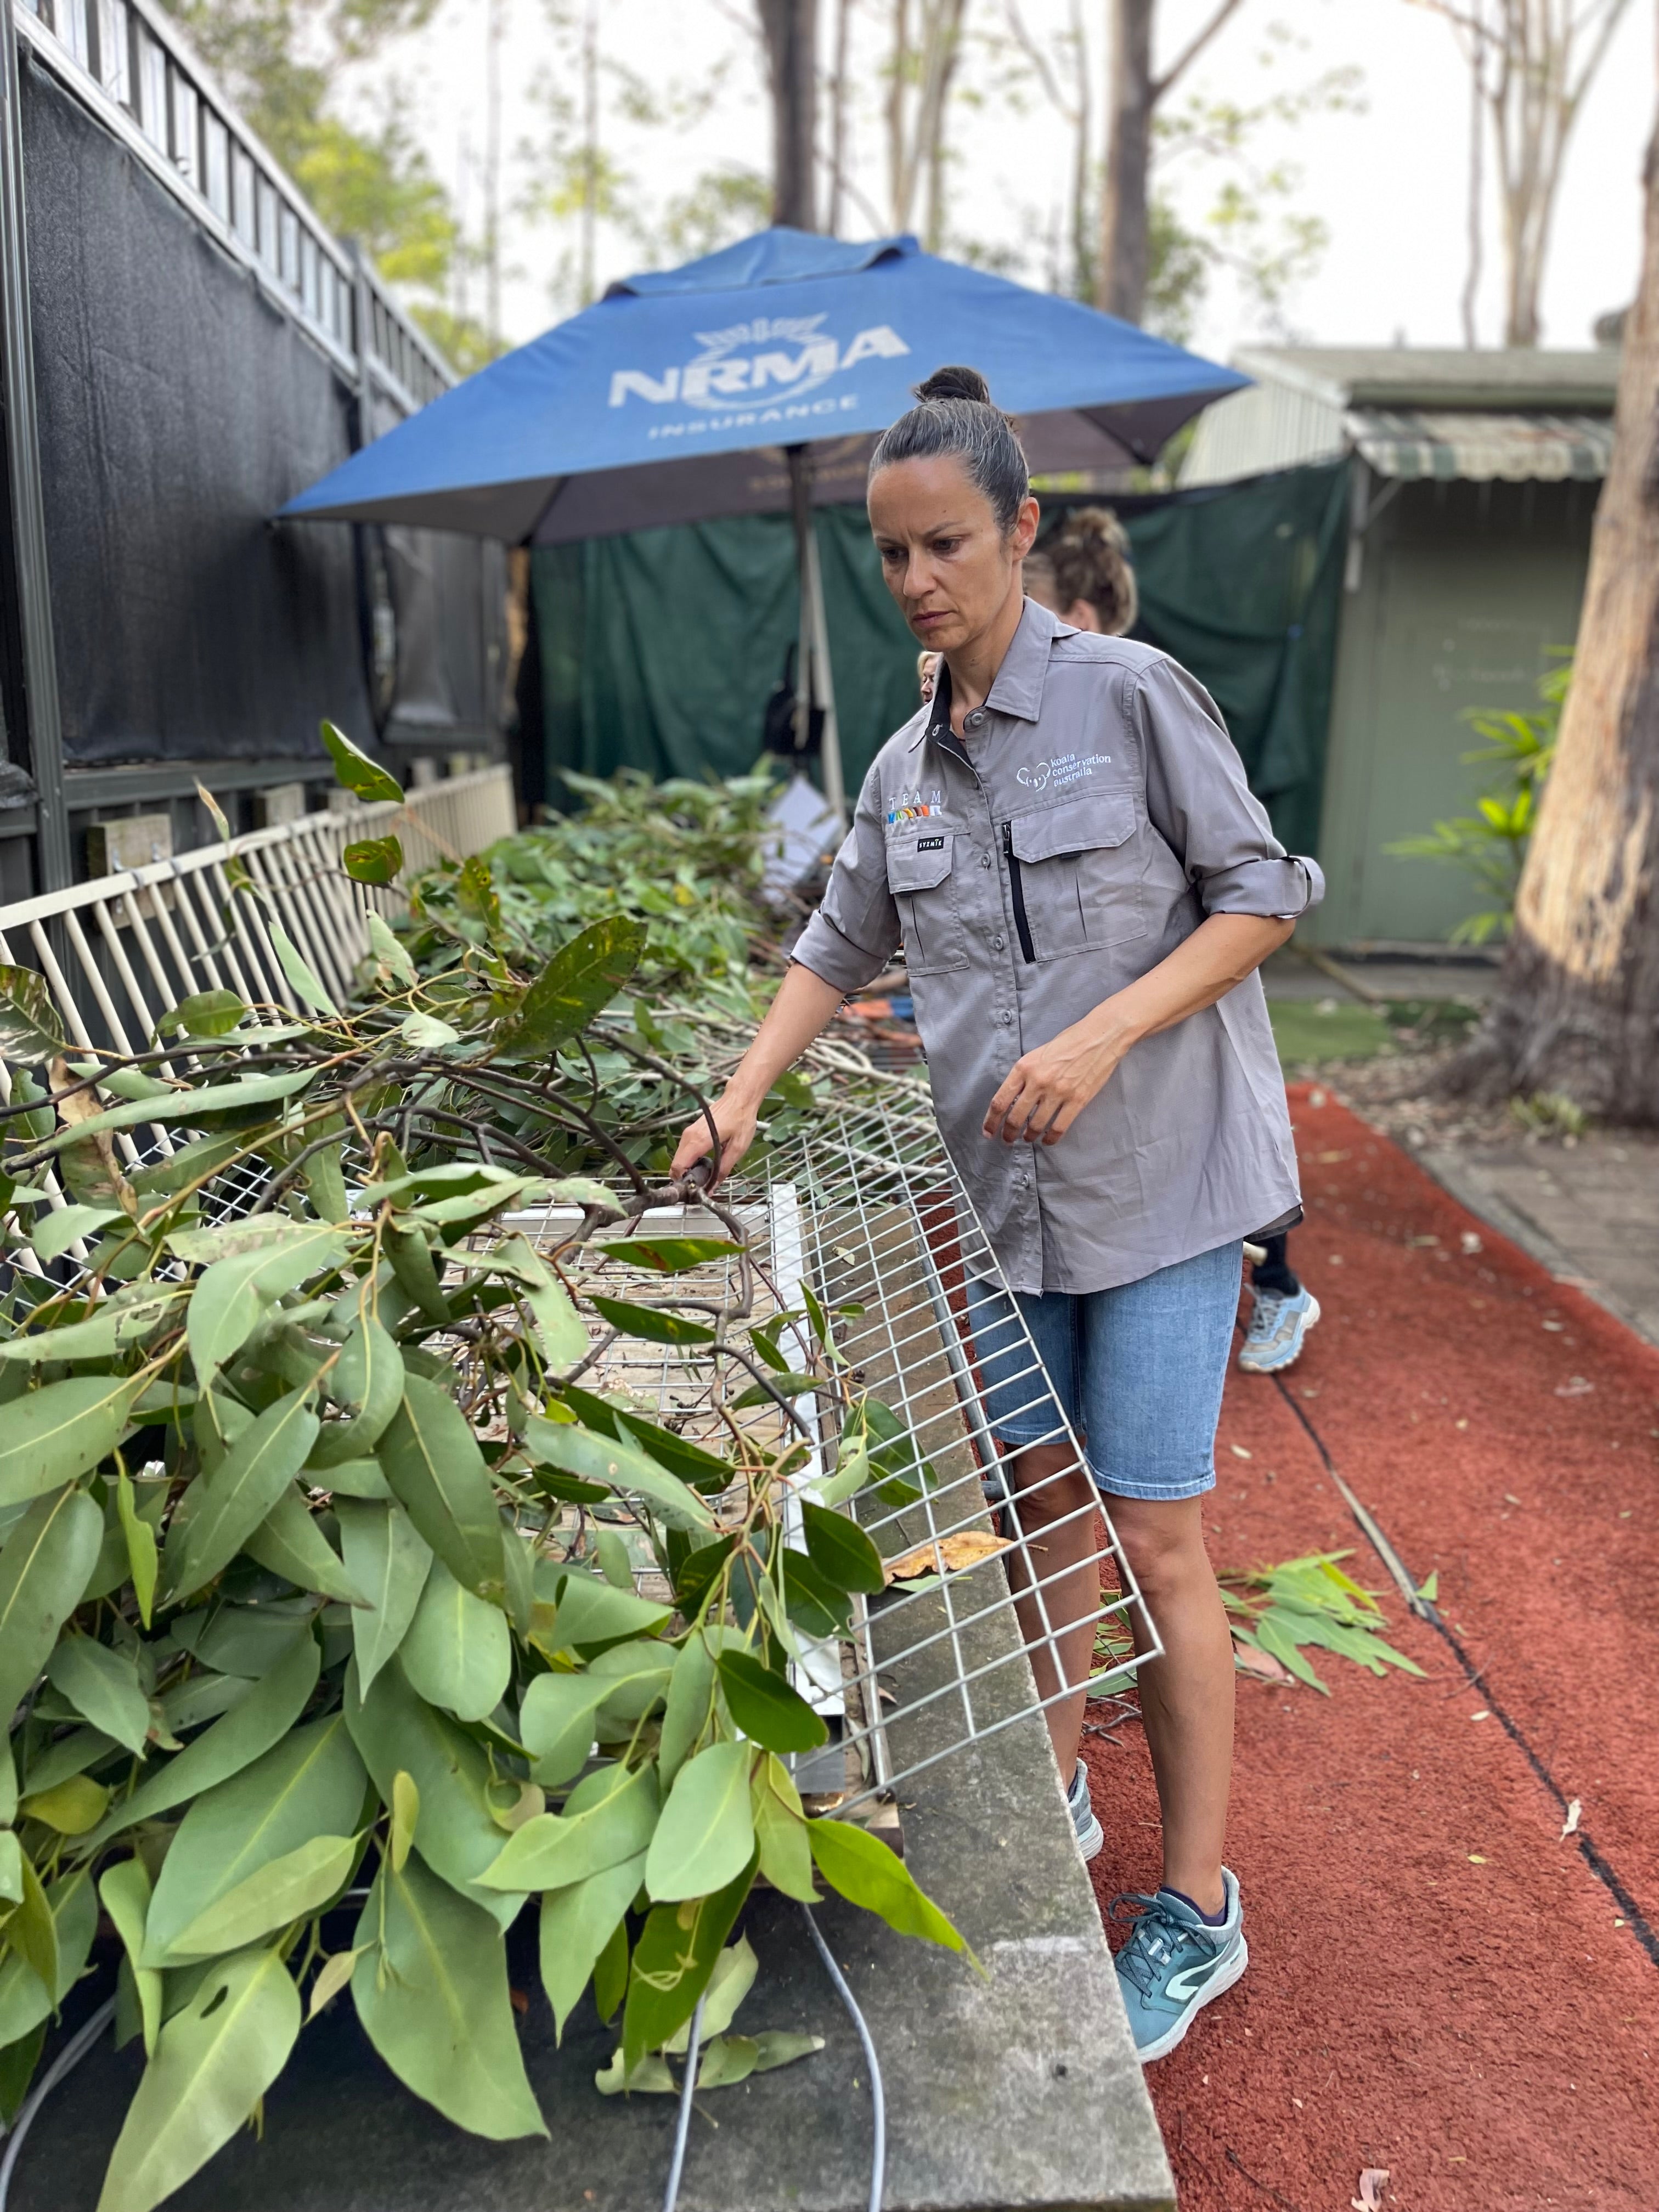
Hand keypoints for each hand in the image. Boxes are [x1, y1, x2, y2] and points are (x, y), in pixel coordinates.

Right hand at [670, 1091, 759, 1190]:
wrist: (740, 1098)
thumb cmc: (741, 1119)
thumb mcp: (737, 1148)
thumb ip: (724, 1169)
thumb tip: (713, 1187)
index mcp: (698, 1141)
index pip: (678, 1167)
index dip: (683, 1181)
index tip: (695, 1188)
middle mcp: (689, 1136)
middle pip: (676, 1164)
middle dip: (685, 1177)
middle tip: (701, 1184)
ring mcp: (688, 1132)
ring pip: (679, 1157)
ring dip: (687, 1168)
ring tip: (704, 1175)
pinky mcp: (692, 1130)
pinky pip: (684, 1150)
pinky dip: (689, 1159)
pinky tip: (703, 1163)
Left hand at [982, 1006, 1134, 1145]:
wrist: (1099, 1036)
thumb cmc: (1068, 1042)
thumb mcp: (1037, 1055)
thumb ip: (1024, 1076)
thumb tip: (1013, 1099)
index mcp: (1024, 1067)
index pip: (1000, 1100)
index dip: (991, 1121)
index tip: (988, 1131)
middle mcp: (1038, 1081)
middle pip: (1015, 1117)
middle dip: (1008, 1133)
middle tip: (1008, 1139)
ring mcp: (1058, 1092)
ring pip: (1036, 1125)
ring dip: (1029, 1136)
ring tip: (1028, 1138)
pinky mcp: (1077, 1100)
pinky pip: (1059, 1127)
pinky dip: (1050, 1138)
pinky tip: (1047, 1140)